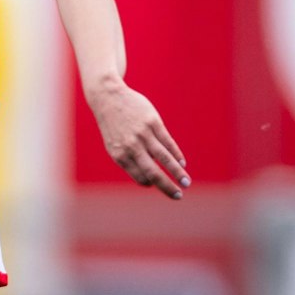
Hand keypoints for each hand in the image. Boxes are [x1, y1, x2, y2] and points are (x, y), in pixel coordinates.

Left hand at [86, 80, 188, 198]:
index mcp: (120, 156)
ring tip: (186, 183)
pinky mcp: (153, 123)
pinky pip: (168, 142)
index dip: (150, 183)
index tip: (158, 184)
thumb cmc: (113, 125)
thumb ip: (129, 159)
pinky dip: (176, 154)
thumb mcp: (114, 145)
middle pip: (153, 172)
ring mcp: (143, 134)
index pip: (140, 177)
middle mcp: (132, 147)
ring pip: (164, 158)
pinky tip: (182, 163)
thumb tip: (148, 178)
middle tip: (178, 196)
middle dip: (167, 187)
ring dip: (177, 172)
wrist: (108, 98)